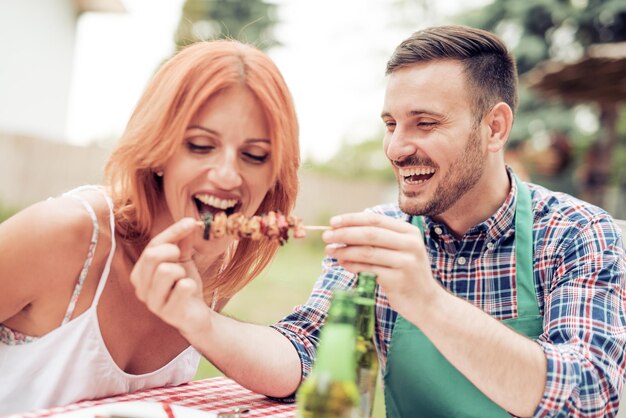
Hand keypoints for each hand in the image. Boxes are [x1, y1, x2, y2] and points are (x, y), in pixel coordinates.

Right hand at [130, 217, 210, 335]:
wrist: (196, 315)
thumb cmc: (185, 287)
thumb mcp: (182, 261)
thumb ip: (181, 242)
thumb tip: (190, 221)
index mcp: (140, 273)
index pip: (152, 246)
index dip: (172, 232)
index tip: (191, 223)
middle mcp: (141, 288)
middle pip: (152, 256)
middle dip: (172, 251)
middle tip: (181, 258)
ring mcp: (153, 303)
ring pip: (166, 271)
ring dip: (182, 272)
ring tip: (183, 280)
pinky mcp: (168, 314)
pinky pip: (182, 288)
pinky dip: (191, 286)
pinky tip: (189, 294)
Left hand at [322, 212, 439, 317]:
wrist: (426, 302)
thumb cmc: (406, 273)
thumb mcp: (398, 251)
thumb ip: (376, 240)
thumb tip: (341, 231)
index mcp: (408, 232)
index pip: (375, 220)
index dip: (352, 219)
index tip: (332, 222)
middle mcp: (410, 244)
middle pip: (369, 234)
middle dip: (344, 233)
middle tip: (326, 236)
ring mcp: (405, 262)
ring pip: (367, 252)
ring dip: (344, 250)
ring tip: (330, 251)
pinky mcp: (398, 279)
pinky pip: (368, 269)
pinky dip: (352, 265)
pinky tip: (342, 263)